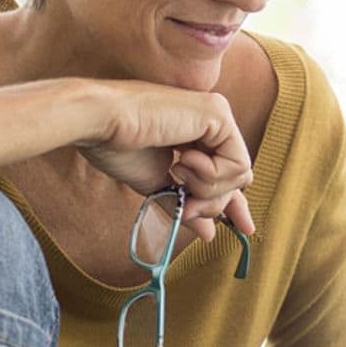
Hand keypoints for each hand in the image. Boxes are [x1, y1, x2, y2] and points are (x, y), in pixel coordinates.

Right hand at [73, 82, 254, 240]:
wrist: (101, 123)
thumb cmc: (117, 147)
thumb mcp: (158, 185)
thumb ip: (185, 203)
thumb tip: (209, 232)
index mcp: (196, 134)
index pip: (228, 172)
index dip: (236, 202)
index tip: (244, 228)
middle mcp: (211, 121)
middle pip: (237, 178)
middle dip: (214, 202)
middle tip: (187, 207)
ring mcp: (217, 114)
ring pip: (240, 174)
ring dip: (208, 188)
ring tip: (177, 174)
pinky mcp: (219, 114)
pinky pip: (237, 163)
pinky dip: (211, 174)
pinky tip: (183, 161)